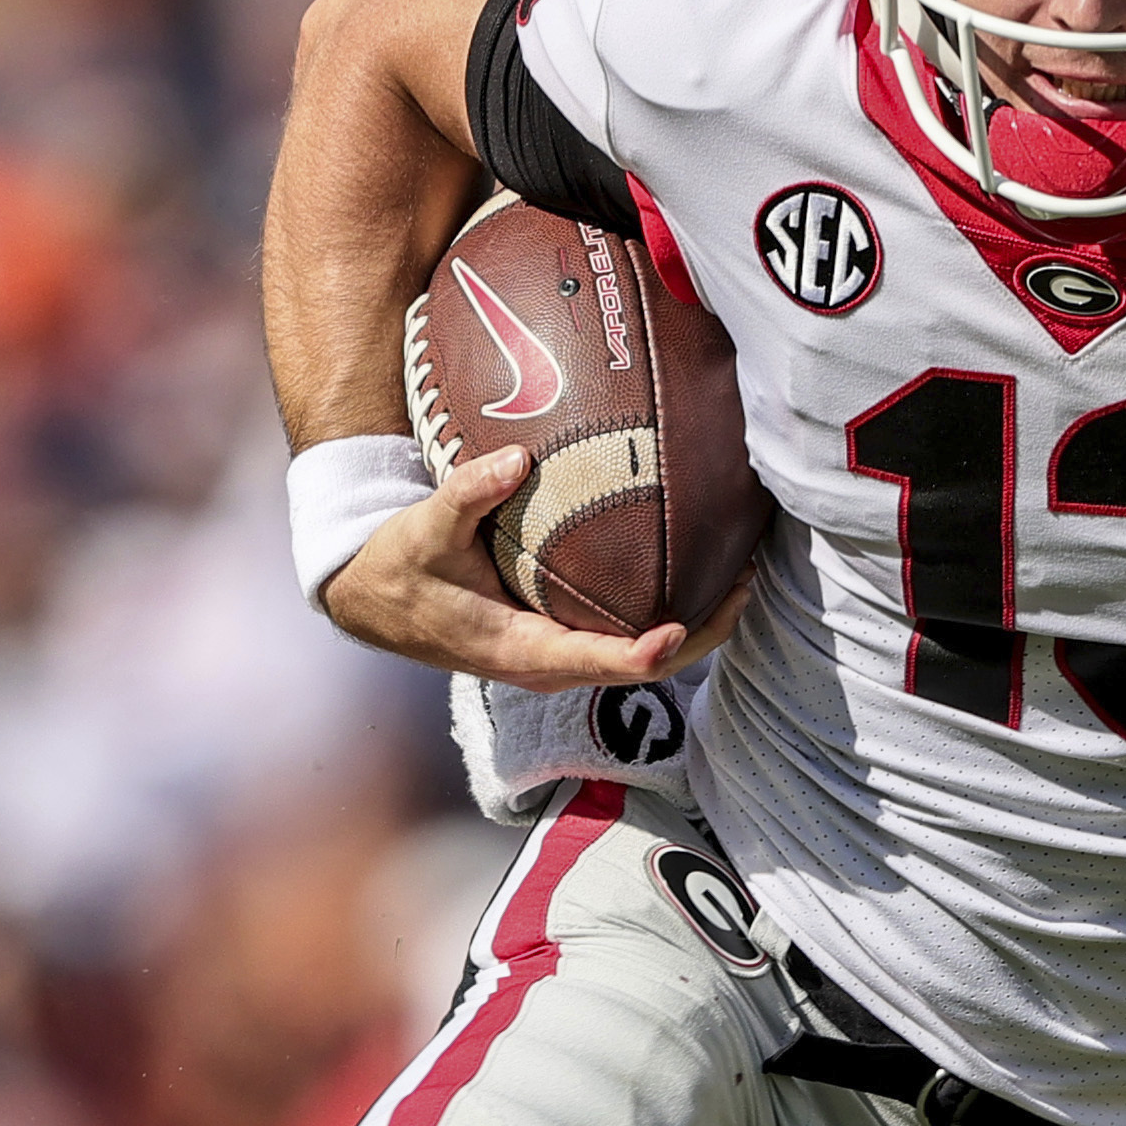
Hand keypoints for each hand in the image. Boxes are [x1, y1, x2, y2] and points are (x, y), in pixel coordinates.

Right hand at [318, 444, 731, 692]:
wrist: (376, 604)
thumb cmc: (402, 570)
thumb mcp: (425, 530)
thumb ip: (468, 494)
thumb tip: (517, 458)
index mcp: (520, 650)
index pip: (596, 661)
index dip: (644, 653)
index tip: (682, 627)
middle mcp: (550, 665)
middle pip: (645, 667)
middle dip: (703, 630)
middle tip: (749, 578)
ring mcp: (562, 658)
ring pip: (647, 658)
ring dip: (701, 624)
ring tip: (746, 573)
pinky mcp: (566, 642)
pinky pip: (631, 639)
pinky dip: (674, 613)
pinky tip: (702, 572)